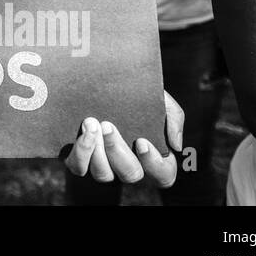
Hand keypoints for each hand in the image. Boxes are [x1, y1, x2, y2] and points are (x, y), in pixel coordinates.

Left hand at [62, 90, 184, 187]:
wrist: (99, 80)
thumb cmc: (135, 93)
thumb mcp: (158, 98)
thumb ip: (173, 117)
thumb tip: (176, 146)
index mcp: (152, 155)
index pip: (163, 175)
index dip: (154, 164)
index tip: (141, 141)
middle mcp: (128, 164)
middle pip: (130, 174)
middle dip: (118, 151)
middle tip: (108, 125)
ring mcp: (104, 164)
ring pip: (104, 175)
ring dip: (97, 151)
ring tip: (91, 123)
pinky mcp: (81, 159)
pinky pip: (79, 168)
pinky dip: (82, 152)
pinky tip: (83, 131)